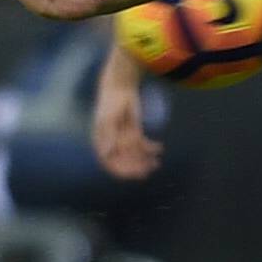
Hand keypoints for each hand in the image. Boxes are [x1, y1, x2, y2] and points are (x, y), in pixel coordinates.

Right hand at [93, 59, 161, 180]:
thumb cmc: (112, 102)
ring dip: (145, 161)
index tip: (135, 174)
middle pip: (124, 162)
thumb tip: (106, 154)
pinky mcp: (134, 132)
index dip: (122, 171)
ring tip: (157, 163)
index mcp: (102, 143)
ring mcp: (123, 139)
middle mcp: (112, 144)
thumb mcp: (109, 119)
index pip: (110, 164)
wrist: (120, 87)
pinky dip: (151, 148)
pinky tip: (159, 147)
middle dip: (137, 167)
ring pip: (135, 156)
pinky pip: (142, 145)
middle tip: (149, 169)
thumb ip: (108, 136)